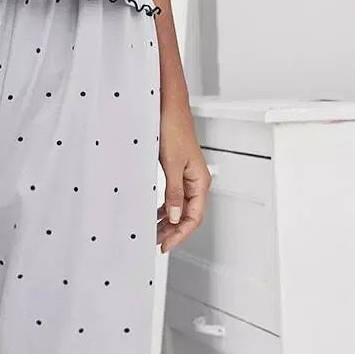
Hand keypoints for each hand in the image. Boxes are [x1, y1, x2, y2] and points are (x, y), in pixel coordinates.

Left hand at [156, 106, 209, 253]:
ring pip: (180, 207)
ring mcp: (188, 177)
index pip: (193, 218)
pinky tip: (156, 214)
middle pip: (187, 215)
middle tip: (156, 243)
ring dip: (168, 221)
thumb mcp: (171, 164)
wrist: (170, 108)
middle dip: (172, 231)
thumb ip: (173, 192)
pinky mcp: (178, 171)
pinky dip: (165, 208)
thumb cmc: (174, 129)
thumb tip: (173, 216)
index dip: (179, 234)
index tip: (165, 245)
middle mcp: (197, 181)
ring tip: (154, 232)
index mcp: (200, 182)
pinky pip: (175, 196)